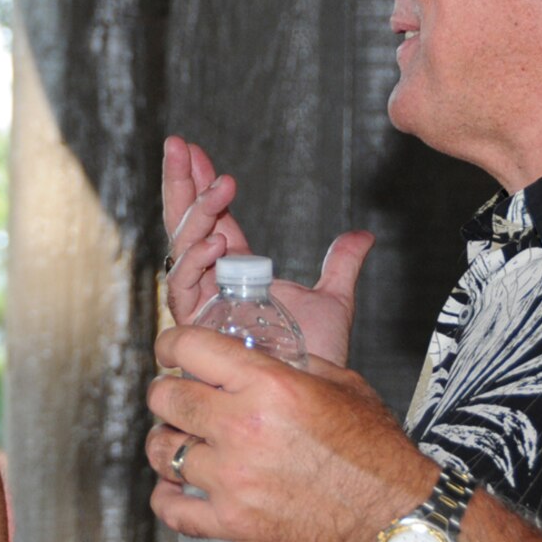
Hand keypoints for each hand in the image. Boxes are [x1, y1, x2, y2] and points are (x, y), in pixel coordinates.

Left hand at [146, 326, 432, 541]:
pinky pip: (172, 509)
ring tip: (180, 443)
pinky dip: (167, 498)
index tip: (169, 352)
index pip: (189, 348)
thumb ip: (289, 365)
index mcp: (269, 385)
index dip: (170, 345)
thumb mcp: (340, 384)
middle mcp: (243, 428)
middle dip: (166, 394)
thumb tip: (252, 355)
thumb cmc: (377, 453)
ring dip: (166, 444)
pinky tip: (176, 488)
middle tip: (176, 399)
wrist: (398, 518)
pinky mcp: (233, 523)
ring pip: (162, 451)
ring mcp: (233, 479)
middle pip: (164, 399)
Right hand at [160, 137, 373, 366]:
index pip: (212, 219)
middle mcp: (209, 285)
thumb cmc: (312, 358)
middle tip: (177, 146)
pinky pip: (183, 287)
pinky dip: (197, 259)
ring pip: (181, 249)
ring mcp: (200, 305)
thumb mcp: (332, 302)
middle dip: (180, 184)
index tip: (196, 149)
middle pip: (184, 225)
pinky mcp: (195, 328)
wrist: (307, 395)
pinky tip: (218, 237)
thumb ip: (341, 267)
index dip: (203, 184)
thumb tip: (363, 236)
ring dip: (197, 213)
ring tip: (221, 186)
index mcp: (234, 271)